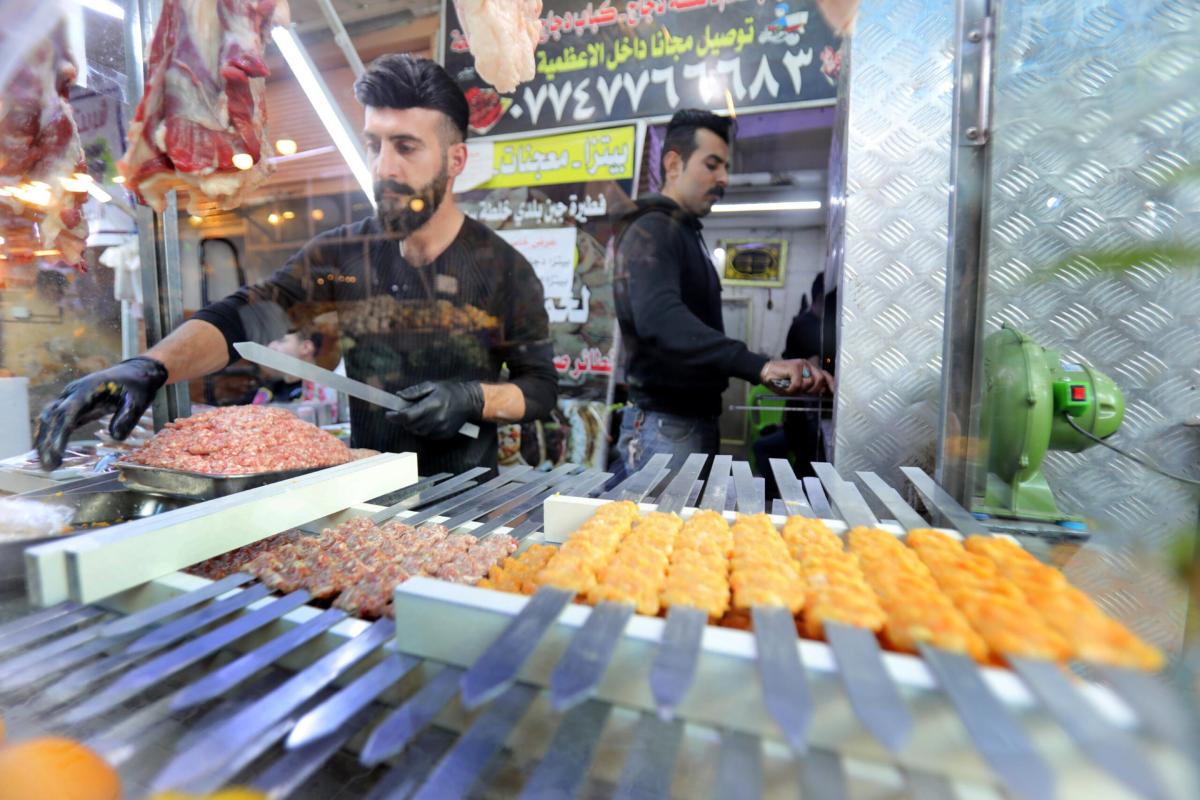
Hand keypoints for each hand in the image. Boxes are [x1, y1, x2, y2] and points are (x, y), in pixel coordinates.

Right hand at [34, 356, 167, 469]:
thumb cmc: (137, 387)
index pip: (68, 413)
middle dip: (47, 441)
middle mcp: (73, 392)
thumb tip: (116, 437)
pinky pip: (55, 419)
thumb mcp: (138, 401)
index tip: (56, 452)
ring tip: (46, 464)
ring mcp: (70, 397)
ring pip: (49, 418)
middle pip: (53, 417)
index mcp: (88, 390)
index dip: (60, 433)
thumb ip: (127, 418)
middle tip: (49, 466)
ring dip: (44, 440)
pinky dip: (49, 435)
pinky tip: (48, 451)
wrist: (135, 372)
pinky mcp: (72, 404)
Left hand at [386, 381, 483, 439]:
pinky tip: (427, 420)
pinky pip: (427, 435)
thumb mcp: (431, 385)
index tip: (388, 414)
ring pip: (417, 432)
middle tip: (402, 412)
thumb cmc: (449, 391)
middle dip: (403, 420)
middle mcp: (436, 419)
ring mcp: (441, 429)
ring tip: (417, 416)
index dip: (395, 416)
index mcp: (432, 405)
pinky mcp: (444, 435)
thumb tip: (398, 396)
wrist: (469, 401)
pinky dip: (423, 429)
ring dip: (413, 425)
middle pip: (410, 425)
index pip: (408, 416)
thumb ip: (414, 391)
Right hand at [761, 358, 832, 395]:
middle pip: (820, 379)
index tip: (834, 392)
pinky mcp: (795, 366)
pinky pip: (798, 384)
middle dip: (814, 390)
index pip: (825, 375)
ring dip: (801, 389)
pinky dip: (791, 389)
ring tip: (792, 387)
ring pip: (810, 382)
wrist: (766, 373)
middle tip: (803, 392)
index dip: (831, 384)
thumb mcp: (797, 385)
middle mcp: (808, 365)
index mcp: (810, 369)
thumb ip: (808, 386)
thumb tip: (821, 392)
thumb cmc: (780, 380)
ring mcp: (802, 365)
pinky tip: (785, 386)